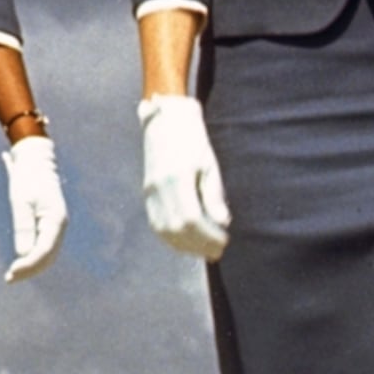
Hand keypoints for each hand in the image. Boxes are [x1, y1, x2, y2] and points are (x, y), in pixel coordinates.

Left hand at [1, 135, 66, 281]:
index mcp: (55, 219)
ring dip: (31, 266)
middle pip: (48, 256)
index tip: (11, 271)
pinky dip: (33, 257)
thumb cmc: (26, 178)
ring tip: (12, 275)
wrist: (35, 161)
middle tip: (9, 278)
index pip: (44, 250)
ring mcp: (56, 226)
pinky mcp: (49, 225)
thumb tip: (23, 254)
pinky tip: (20, 266)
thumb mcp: (20, 200)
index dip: (28, 264)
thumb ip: (23, 226)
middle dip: (30, 269)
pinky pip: (44, 247)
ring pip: (47, 254)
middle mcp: (59, 226)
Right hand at [137, 95, 229, 259]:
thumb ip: (213, 194)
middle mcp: (159, 187)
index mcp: (177, 178)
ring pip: (163, 229)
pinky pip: (156, 223)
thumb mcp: (209, 164)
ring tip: (204, 250)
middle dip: (198, 244)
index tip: (225, 240)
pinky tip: (186, 241)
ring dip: (184, 245)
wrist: (166, 122)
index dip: (209, 235)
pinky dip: (171, 237)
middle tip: (218, 251)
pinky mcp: (147, 192)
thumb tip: (223, 222)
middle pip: (177, 228)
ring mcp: (150, 190)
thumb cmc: (193, 141)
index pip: (192, 219)